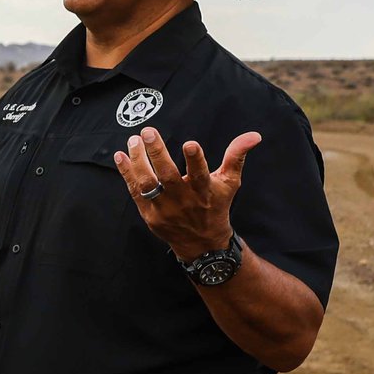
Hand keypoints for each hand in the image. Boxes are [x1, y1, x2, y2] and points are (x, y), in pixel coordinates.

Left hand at [115, 126, 258, 258]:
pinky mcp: (149, 214)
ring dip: (138, 161)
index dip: (196, 160)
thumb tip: (254, 135)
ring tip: (133, 141)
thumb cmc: (216, 205)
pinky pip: (135, 192)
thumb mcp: (230, 182)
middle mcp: (183, 201)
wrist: (201, 242)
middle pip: (168, 176)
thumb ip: (236, 156)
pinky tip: (120, 156)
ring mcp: (164, 209)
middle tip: (148, 132)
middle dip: (157, 153)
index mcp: (204, 191)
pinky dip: (126, 174)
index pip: (200, 174)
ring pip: (148, 184)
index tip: (190, 143)